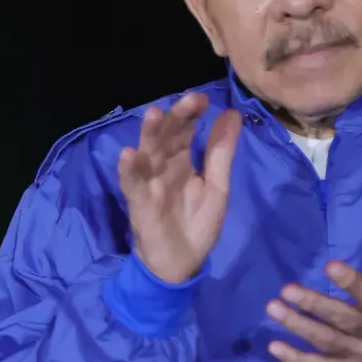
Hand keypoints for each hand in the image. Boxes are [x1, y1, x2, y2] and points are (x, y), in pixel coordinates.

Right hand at [118, 96, 241, 284]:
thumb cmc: (197, 224)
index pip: (184, 130)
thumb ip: (221, 153)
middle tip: (189, 99)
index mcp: (182, 161)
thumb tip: (233, 113)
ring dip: (149, 135)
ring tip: (154, 115)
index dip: (191, 113)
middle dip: (175, 117)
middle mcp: (162, 167)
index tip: (202, 98)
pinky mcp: (139, 203)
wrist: (182, 264)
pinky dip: (129, 170)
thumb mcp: (217, 187)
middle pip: (165, 136)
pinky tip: (128, 154)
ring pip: (146, 154)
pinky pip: (132, 184)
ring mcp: (148, 183)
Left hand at [265, 197, 361, 361]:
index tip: (330, 266)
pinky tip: (274, 347)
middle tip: (286, 289)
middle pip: (342, 319)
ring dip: (298, 327)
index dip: (352, 282)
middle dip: (314, 305)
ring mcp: (360, 356)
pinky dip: (297, 360)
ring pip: (326, 342)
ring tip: (272, 308)